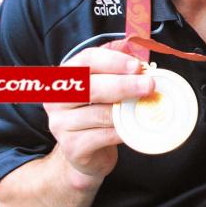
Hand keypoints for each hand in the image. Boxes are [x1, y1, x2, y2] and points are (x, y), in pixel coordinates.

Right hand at [44, 45, 154, 181]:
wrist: (88, 153)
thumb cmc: (99, 114)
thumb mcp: (107, 88)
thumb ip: (120, 69)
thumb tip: (145, 53)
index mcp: (65, 76)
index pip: (87, 60)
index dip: (113, 61)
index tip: (137, 66)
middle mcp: (57, 98)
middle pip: (91, 87)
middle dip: (124, 85)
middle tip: (149, 85)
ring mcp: (60, 123)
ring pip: (99, 114)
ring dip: (126, 111)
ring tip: (146, 108)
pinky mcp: (72, 146)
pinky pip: (103, 136)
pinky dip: (122, 132)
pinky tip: (134, 128)